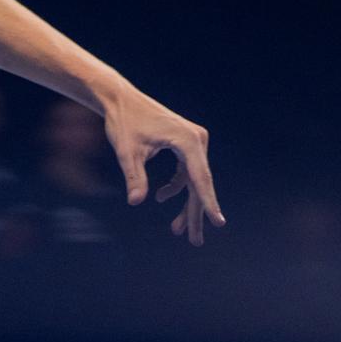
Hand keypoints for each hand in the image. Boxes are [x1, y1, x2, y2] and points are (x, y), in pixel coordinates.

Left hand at [104, 87, 225, 245]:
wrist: (121, 99)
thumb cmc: (124, 122)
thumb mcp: (127, 152)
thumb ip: (134, 177)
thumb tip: (136, 201)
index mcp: (188, 141)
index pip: (200, 178)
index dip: (208, 203)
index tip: (219, 223)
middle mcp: (196, 140)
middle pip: (199, 183)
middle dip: (195, 213)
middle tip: (195, 241)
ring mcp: (193, 141)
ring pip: (193, 180)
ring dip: (185, 204)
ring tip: (177, 230)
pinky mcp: (185, 144)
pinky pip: (187, 171)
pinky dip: (177, 186)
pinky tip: (162, 197)